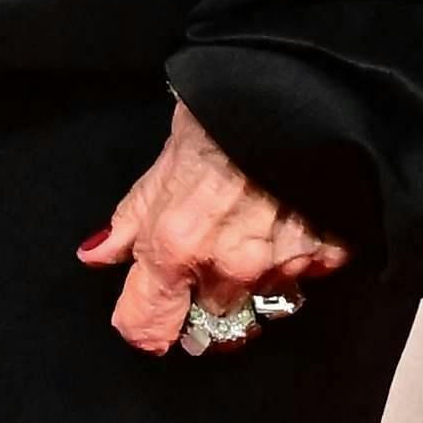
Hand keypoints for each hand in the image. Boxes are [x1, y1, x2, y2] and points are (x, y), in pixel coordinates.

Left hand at [78, 100, 349, 362]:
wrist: (286, 94)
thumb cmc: (217, 123)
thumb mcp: (159, 169)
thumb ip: (128, 222)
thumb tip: (96, 256)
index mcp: (174, 250)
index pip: (147, 326)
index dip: (145, 328)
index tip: (151, 316)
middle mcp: (226, 271)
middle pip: (212, 322)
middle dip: (208, 300)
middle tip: (212, 261)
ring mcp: (279, 268)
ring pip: (261, 303)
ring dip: (255, 281)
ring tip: (254, 232)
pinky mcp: (326, 256)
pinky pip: (307, 277)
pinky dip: (297, 259)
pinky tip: (291, 222)